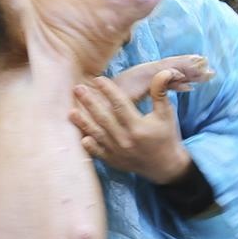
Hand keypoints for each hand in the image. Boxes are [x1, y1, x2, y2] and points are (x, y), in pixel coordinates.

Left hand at [70, 71, 190, 182]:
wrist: (165, 166)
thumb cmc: (165, 136)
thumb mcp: (166, 114)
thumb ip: (160, 93)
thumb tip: (164, 72)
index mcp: (139, 127)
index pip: (120, 105)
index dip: (109, 91)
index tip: (98, 79)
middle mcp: (126, 139)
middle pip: (104, 118)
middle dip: (90, 103)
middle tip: (77, 89)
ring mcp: (117, 152)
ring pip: (97, 135)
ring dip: (83, 123)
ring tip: (71, 111)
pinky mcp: (112, 160)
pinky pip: (97, 152)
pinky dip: (89, 146)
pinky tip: (80, 136)